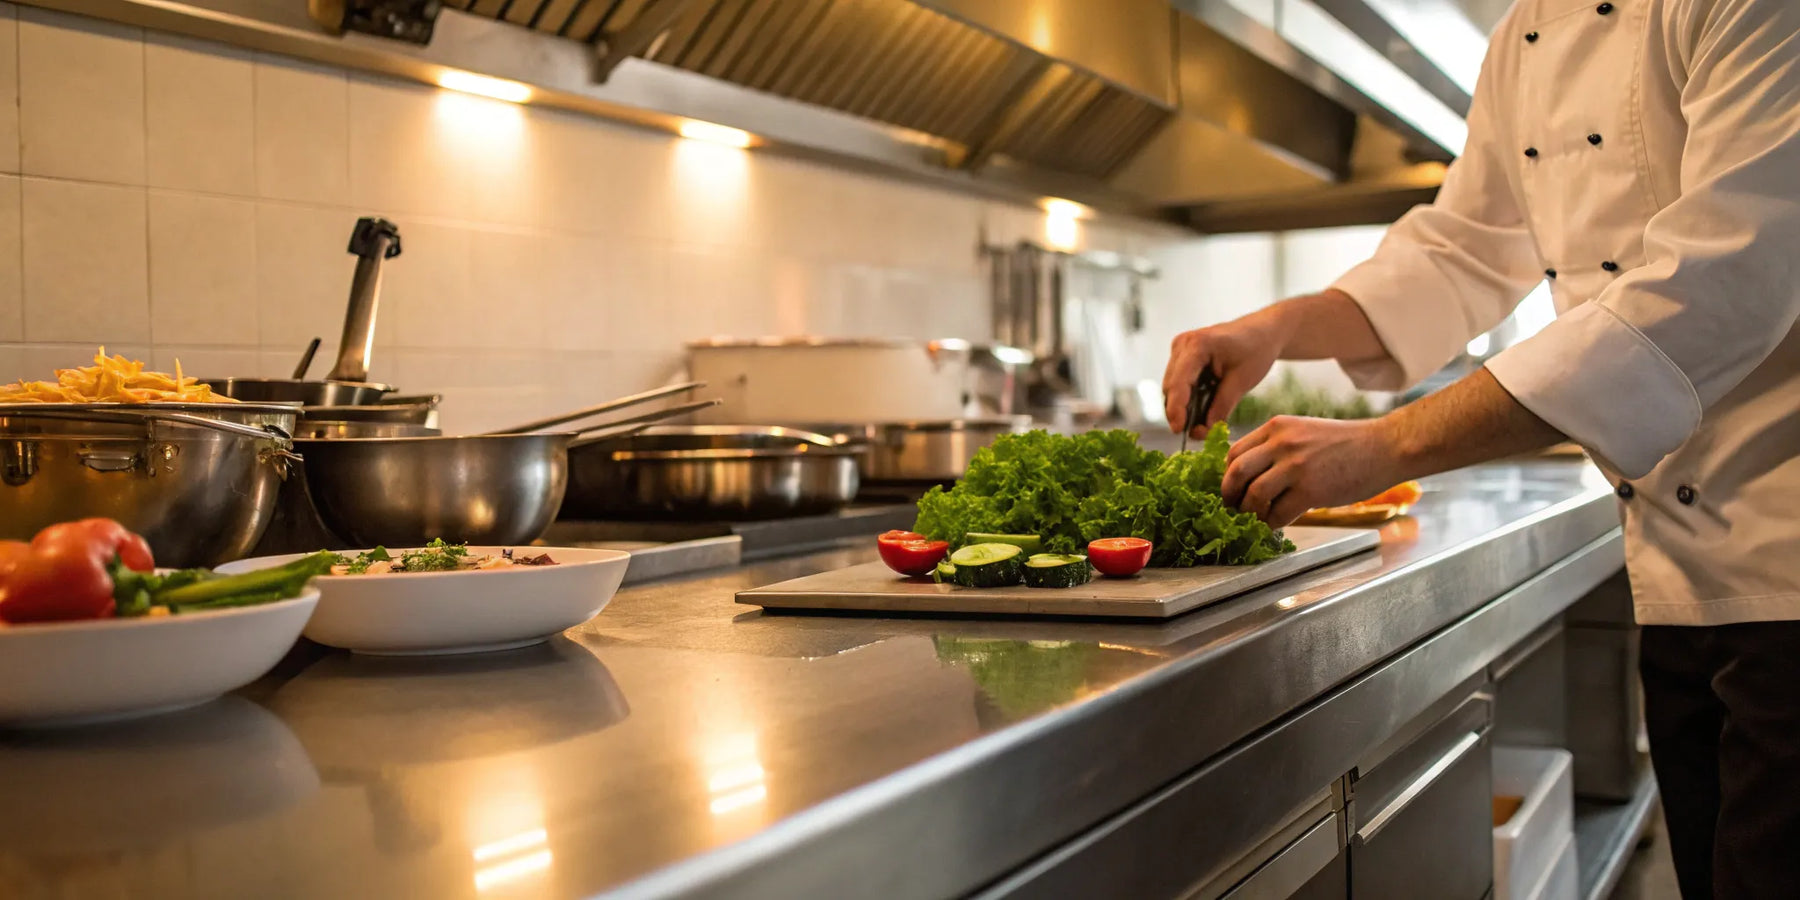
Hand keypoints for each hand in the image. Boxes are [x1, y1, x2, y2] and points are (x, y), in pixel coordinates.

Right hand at [1163, 311, 1287, 436]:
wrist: (1262, 331)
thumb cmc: (1256, 350)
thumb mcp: (1242, 381)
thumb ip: (1221, 406)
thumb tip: (1203, 430)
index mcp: (1197, 345)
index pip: (1179, 383)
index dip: (1176, 409)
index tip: (1179, 431)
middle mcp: (1182, 344)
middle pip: (1171, 386)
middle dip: (1180, 412)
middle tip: (1196, 434)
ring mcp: (1180, 349)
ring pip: (1172, 387)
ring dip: (1183, 407)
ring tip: (1200, 426)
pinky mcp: (1182, 357)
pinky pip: (1178, 382)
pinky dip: (1187, 398)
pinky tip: (1200, 410)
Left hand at [1222, 415, 1406, 525]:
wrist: (1384, 447)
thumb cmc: (1347, 443)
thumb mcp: (1304, 432)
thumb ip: (1277, 447)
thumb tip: (1251, 475)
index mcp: (1276, 427)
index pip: (1235, 452)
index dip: (1228, 475)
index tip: (1234, 489)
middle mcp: (1282, 443)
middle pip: (1236, 472)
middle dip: (1230, 495)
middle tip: (1234, 508)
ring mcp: (1296, 466)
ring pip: (1253, 495)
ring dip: (1250, 513)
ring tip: (1257, 519)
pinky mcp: (1311, 490)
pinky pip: (1278, 514)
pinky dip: (1272, 524)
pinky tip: (1277, 524)